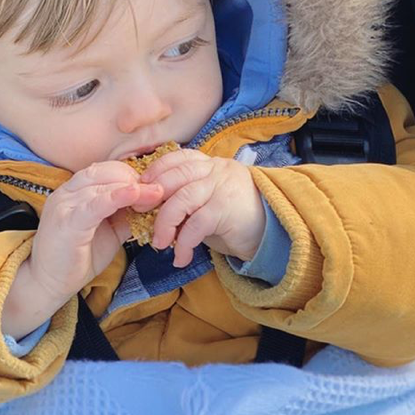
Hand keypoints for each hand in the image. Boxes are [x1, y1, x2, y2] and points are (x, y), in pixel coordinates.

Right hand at [28, 161, 162, 302]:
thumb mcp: (109, 231)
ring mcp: (64, 204)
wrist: (48, 284)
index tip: (155, 186)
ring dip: (133, 187)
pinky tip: (135, 194)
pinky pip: (95, 203)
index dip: (133, 175)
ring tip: (156, 194)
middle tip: (160, 191)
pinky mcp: (67, 221)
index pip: (107, 169)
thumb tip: (152, 204)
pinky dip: (117, 196)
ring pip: (103, 183)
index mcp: (75, 190)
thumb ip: (126, 214)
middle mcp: (67, 192)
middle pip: (106, 170)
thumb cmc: (77, 258)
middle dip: (136, 178)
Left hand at [139, 149, 265, 267]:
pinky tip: (181, 257)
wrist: (274, 231)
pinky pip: (196, 225)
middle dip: (153, 197)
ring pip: (182, 199)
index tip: (141, 187)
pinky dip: (184, 243)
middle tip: (141, 216)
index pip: (177, 157)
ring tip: (159, 243)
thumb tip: (152, 209)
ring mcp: (222, 188)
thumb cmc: (236, 217)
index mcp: (210, 164)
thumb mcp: (210, 200)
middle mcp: (215, 171)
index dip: (156, 170)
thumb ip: (187, 197)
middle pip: (175, 176)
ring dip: (165, 224)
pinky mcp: (227, 209)